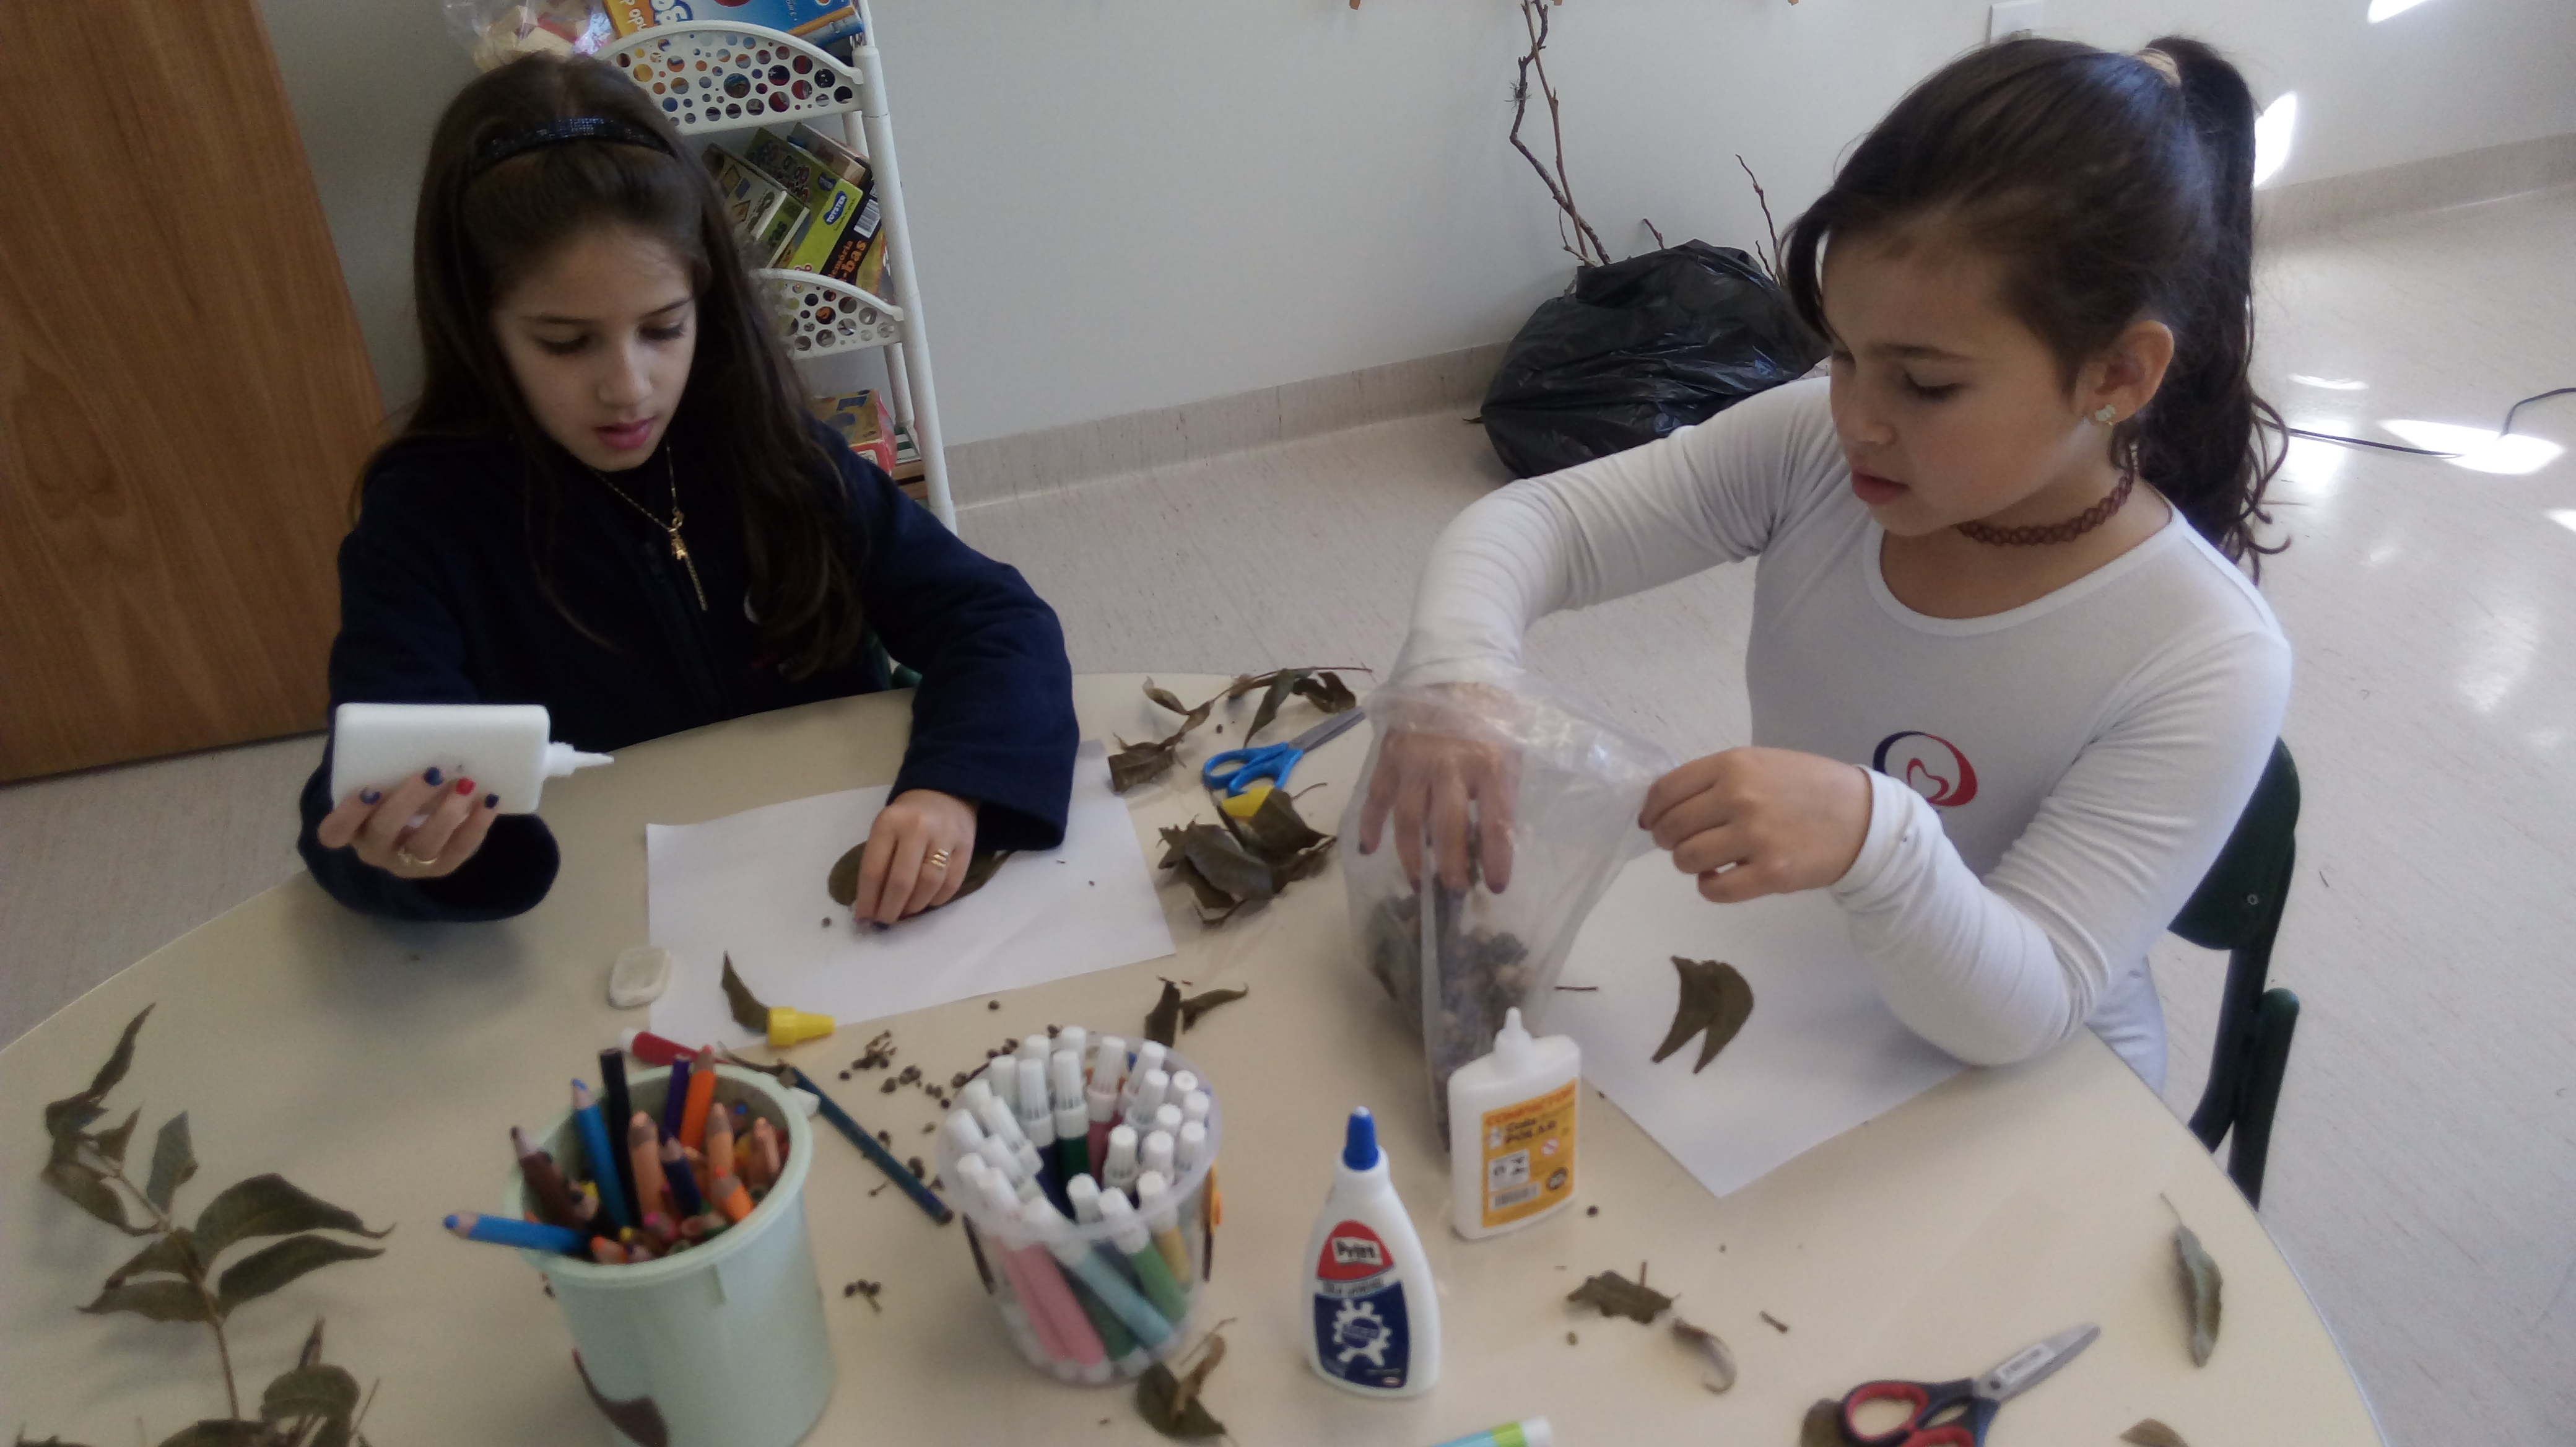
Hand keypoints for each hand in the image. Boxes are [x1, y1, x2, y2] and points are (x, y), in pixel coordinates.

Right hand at [315, 768, 500, 881]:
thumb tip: (413, 727)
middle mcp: (375, 849)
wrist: (417, 812)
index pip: (335, 831)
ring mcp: (407, 863)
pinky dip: (476, 826)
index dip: (348, 814)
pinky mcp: (440, 866)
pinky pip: (459, 851)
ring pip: (425, 845)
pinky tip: (489, 801)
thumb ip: (384, 761)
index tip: (369, 788)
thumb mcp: (382, 774)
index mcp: (351, 828)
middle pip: (384, 832)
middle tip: (434, 772)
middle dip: (409, 801)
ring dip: (448, 814)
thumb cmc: (393, 786)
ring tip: (467, 784)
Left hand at [852, 788, 979, 923]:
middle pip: (902, 881)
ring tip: (905, 912)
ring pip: (928, 885)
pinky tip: (927, 902)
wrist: (944, 793)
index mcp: (889, 822)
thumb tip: (871, 905)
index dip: (868, 899)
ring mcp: (945, 837)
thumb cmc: (907, 817)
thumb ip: (878, 861)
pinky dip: (937, 899)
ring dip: (914, 906)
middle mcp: (917, 828)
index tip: (863, 918)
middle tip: (885, 921)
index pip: (874, 869)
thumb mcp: (885, 829)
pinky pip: (952, 883)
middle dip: (890, 908)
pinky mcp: (966, 846)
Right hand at [1355, 687, 1519, 892]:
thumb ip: (1500, 792)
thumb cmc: (1490, 717)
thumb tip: (1491, 843)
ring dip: (1412, 857)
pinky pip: (1376, 797)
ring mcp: (1415, 761)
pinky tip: (1368, 849)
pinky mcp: (1389, 756)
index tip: (1497, 887)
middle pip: (1447, 828)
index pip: (1496, 823)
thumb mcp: (1510, 750)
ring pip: (1409, 820)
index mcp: (1490, 763)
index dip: (1497, 859)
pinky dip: (1370, 824)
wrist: (1453, 670)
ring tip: (1419, 883)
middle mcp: (1450, 765)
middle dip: (1451, 867)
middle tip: (1455, 892)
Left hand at [1640, 747, 1872, 903]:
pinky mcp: (1770, 873)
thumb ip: (1715, 780)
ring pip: (1687, 860)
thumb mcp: (1760, 764)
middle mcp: (1738, 797)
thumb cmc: (1807, 787)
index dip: (1652, 811)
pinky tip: (1723, 878)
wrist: (1863, 817)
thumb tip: (1662, 808)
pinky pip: (1714, 890)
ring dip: (1690, 863)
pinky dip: (1710, 887)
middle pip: (1671, 829)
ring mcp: (1755, 837)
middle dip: (1669, 840)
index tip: (1652, 822)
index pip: (1665, 791)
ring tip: (1709, 859)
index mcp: (1733, 764)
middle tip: (1684, 843)